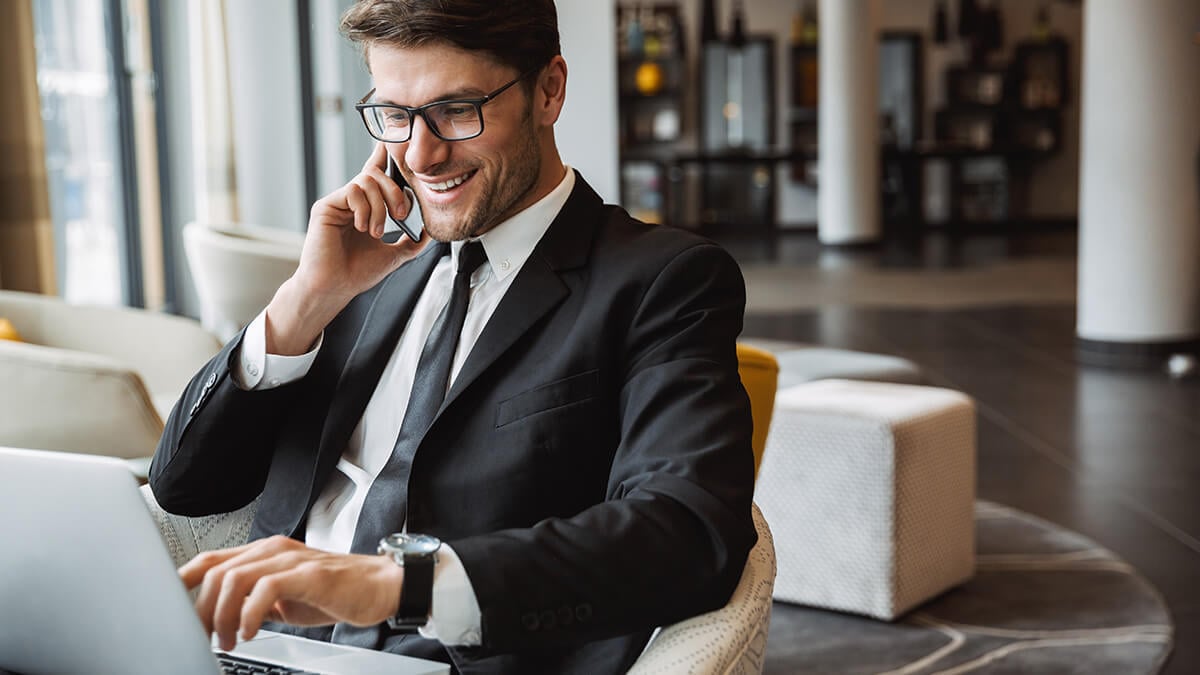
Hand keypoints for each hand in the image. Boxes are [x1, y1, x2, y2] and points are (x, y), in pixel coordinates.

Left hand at [179, 535, 403, 650]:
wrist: (381, 586)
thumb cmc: (335, 592)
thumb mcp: (284, 598)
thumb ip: (253, 600)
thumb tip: (219, 619)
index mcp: (264, 553)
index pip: (211, 560)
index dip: (183, 582)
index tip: (170, 609)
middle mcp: (273, 549)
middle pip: (216, 571)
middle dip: (201, 610)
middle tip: (204, 637)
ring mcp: (291, 559)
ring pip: (234, 578)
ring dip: (223, 615)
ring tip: (229, 639)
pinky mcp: (309, 573)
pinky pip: (266, 589)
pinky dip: (249, 614)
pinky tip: (251, 631)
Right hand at [266, 142, 427, 353]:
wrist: (335, 288)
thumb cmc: (358, 273)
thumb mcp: (394, 255)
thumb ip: (411, 242)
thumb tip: (428, 231)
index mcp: (365, 208)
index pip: (375, 175)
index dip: (382, 157)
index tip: (393, 143)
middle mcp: (350, 201)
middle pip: (376, 175)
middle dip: (395, 192)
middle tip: (400, 214)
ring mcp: (337, 202)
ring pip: (366, 182)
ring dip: (380, 207)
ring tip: (376, 231)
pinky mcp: (326, 206)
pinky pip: (352, 191)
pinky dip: (364, 209)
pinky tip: (361, 228)